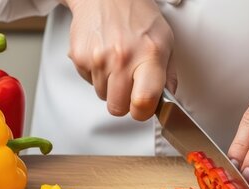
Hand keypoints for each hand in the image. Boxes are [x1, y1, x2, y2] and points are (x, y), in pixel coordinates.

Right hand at [64, 0, 176, 119]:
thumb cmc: (137, 16)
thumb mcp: (165, 41)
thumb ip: (169, 75)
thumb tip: (169, 101)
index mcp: (149, 56)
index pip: (143, 102)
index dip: (143, 112)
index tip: (143, 108)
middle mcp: (122, 58)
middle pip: (117, 108)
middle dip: (124, 102)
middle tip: (130, 86)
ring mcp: (98, 58)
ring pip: (102, 96)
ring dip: (110, 87)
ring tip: (117, 64)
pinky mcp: (79, 57)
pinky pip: (88, 82)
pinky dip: (96, 75)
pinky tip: (104, 56)